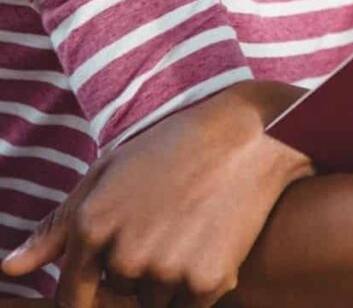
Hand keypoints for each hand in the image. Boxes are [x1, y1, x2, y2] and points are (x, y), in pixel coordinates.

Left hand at [0, 81, 312, 307]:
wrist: (254, 135)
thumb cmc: (179, 145)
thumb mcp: (112, 169)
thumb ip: (58, 224)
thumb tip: (9, 270)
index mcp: (93, 225)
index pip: (72, 296)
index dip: (93, 289)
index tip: (116, 274)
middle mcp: (123, 254)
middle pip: (118, 298)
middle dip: (136, 277)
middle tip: (170, 230)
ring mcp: (165, 270)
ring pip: (156, 302)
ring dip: (170, 282)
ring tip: (195, 228)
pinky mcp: (206, 281)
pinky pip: (192, 305)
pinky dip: (202, 283)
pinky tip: (215, 239)